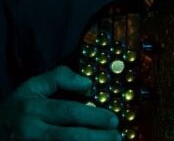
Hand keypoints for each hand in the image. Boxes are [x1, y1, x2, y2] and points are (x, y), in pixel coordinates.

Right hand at [0, 66, 119, 140]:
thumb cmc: (18, 109)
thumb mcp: (32, 87)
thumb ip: (59, 78)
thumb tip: (88, 83)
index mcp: (34, 109)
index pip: (69, 113)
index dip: (94, 117)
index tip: (113, 119)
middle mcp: (31, 131)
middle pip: (71, 137)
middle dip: (97, 137)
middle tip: (116, 135)